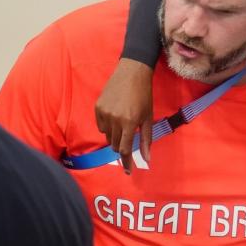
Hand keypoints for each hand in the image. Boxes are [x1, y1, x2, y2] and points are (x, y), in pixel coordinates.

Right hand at [94, 58, 154, 173]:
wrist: (132, 73)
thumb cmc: (144, 96)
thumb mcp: (148, 118)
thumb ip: (146, 139)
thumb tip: (147, 159)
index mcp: (128, 123)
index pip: (125, 149)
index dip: (127, 162)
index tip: (128, 171)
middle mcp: (114, 120)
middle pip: (115, 144)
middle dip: (122, 146)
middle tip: (128, 140)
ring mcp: (103, 113)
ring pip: (107, 136)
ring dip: (115, 136)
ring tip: (124, 125)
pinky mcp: (97, 108)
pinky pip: (100, 126)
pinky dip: (108, 127)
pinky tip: (115, 118)